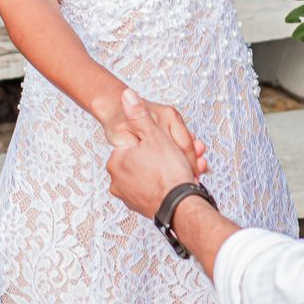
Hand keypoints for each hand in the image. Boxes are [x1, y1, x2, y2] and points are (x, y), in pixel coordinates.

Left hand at [105, 89, 204, 218]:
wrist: (180, 208)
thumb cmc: (168, 171)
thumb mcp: (154, 135)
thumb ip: (138, 114)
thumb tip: (125, 95)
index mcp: (117, 159)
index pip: (139, 144)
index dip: (159, 143)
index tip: (173, 146)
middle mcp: (116, 179)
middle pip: (145, 161)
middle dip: (166, 158)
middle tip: (185, 161)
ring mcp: (127, 195)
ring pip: (150, 176)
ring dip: (167, 172)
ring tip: (186, 173)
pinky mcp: (139, 207)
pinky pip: (153, 190)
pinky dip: (164, 186)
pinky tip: (178, 185)